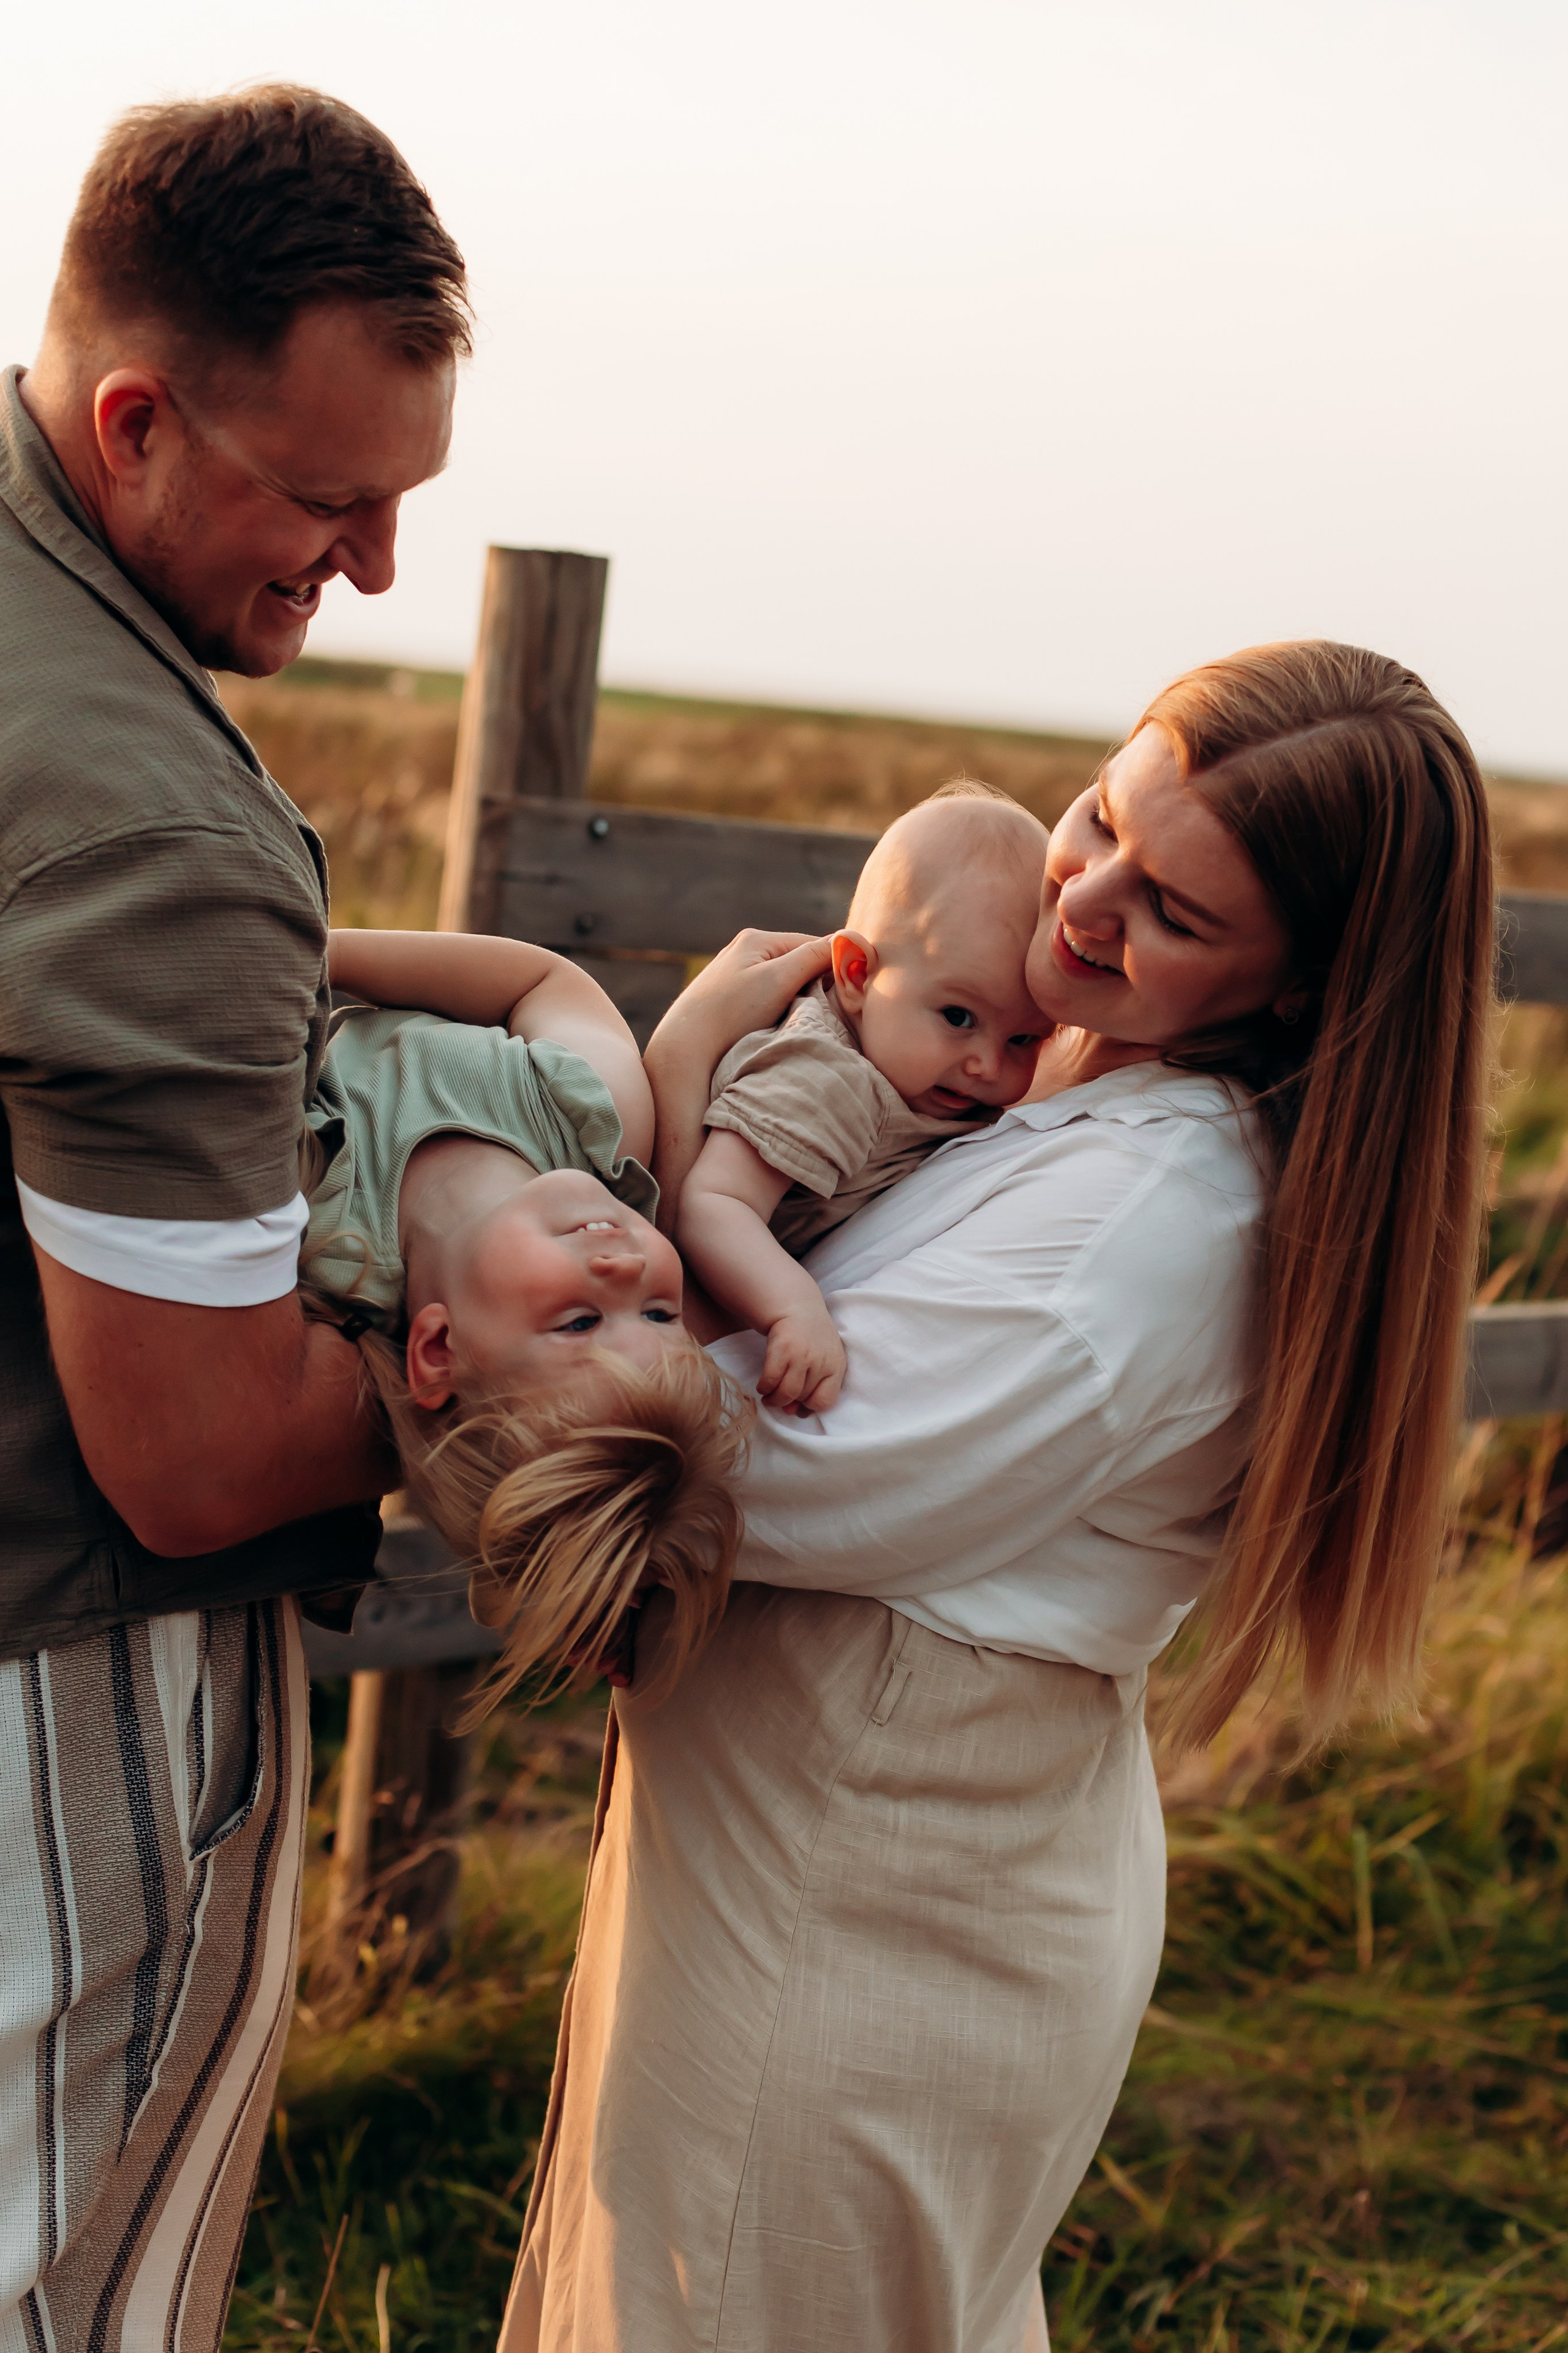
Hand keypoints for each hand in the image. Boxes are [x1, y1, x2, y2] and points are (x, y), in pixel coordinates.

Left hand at [648, 929, 833, 1072]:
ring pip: (784, 982)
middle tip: (830, 1010)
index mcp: (757, 938)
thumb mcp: (779, 979)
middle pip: (798, 962)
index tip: (851, 992)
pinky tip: (780, 1024)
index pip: (812, 944)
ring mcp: (735, 976)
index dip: (834, 966)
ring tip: (804, 1019)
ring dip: (800, 998)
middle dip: (817, 983)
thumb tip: (851, 938)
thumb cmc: (731, 1012)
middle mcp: (744, 951)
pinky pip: (768, 998)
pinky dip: (780, 1009)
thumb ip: (815, 957)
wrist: (685, 1048)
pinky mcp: (729, 1000)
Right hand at [758, 1302, 846, 1416]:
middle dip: (790, 1402)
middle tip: (781, 1400)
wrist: (798, 1308)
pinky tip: (763, 1386)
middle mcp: (822, 1361)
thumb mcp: (824, 1360)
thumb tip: (794, 1412)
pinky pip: (771, 1380)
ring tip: (769, 1398)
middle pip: (803, 1397)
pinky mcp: (782, 1349)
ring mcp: (802, 1355)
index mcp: (837, 1366)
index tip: (800, 1405)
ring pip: (787, 1393)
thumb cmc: (812, 1339)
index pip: (825, 1401)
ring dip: (774, 1401)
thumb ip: (814, 1385)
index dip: (810, 1407)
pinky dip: (764, 1388)